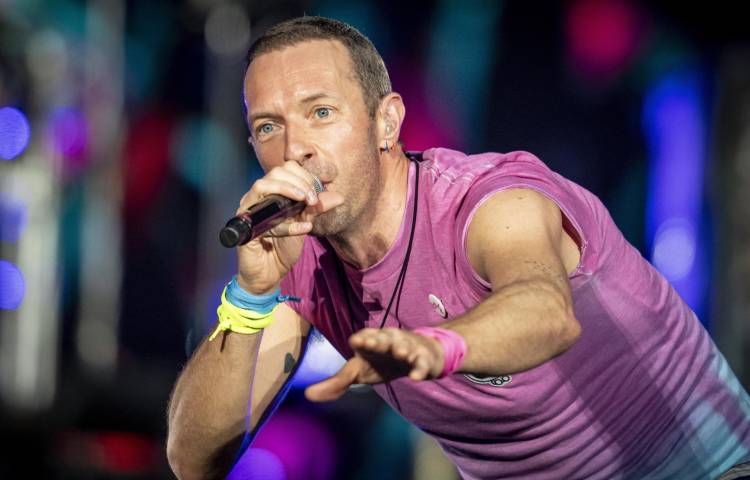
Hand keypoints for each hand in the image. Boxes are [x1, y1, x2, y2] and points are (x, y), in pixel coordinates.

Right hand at [235, 162, 343, 293]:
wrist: (270, 274)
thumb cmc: (283, 248)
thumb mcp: (305, 224)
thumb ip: (317, 209)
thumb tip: (338, 197)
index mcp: (273, 193)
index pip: (287, 169)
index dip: (305, 175)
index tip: (321, 189)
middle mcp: (258, 197)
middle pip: (275, 172)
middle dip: (299, 182)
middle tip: (314, 199)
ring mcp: (248, 209)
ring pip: (263, 185)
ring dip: (289, 190)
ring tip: (308, 203)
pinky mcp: (245, 226)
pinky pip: (263, 217)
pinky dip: (286, 224)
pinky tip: (303, 229)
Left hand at [304, 328, 444, 401]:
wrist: (417, 355)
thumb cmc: (380, 362)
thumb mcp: (358, 372)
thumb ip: (337, 383)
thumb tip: (307, 395)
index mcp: (370, 343)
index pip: (364, 338)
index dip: (361, 339)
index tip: (358, 341)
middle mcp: (387, 341)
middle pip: (383, 338)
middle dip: (379, 340)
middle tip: (373, 342)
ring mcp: (406, 347)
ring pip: (404, 345)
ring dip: (402, 348)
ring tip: (401, 353)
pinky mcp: (422, 358)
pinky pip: (421, 362)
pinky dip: (419, 369)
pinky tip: (416, 378)